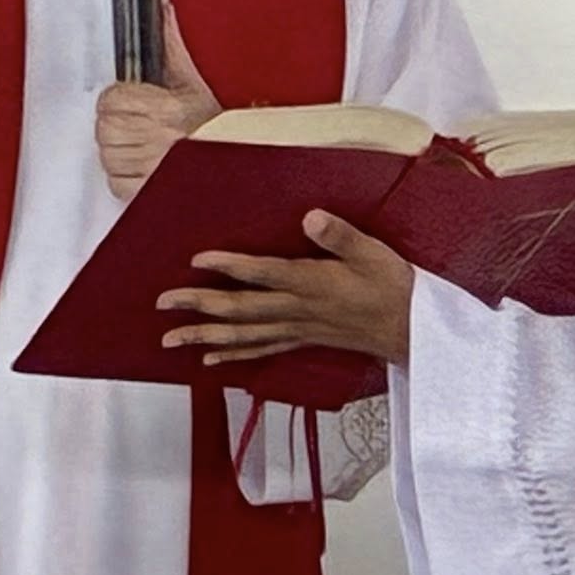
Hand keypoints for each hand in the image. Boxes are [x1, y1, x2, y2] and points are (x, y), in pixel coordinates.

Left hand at [95, 6, 219, 198]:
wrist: (245, 158)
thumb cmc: (220, 126)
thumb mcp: (197, 82)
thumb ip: (173, 46)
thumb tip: (165, 12)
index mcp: (167, 108)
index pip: (111, 100)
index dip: (119, 100)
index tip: (132, 102)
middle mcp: (158, 140)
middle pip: (106, 130)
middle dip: (117, 126)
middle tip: (138, 125)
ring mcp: (152, 169)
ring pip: (109, 157)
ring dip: (120, 153)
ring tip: (144, 147)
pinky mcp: (148, 193)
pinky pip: (117, 185)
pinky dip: (125, 179)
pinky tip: (144, 169)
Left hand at [158, 211, 414, 366]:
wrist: (411, 330)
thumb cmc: (393, 286)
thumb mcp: (374, 252)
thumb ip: (341, 235)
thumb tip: (311, 216)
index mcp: (312, 283)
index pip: (264, 273)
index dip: (230, 267)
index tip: (197, 260)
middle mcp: (298, 309)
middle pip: (241, 309)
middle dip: (200, 305)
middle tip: (163, 303)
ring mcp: (298, 328)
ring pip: (244, 334)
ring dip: (205, 336)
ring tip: (171, 339)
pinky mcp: (303, 340)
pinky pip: (261, 350)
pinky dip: (233, 354)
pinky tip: (210, 358)